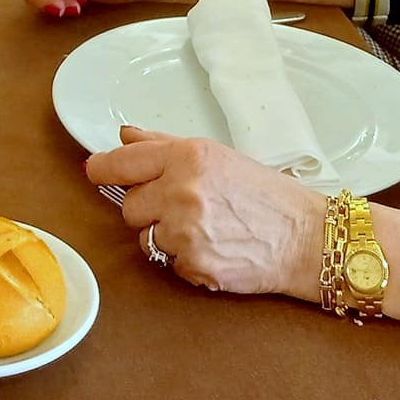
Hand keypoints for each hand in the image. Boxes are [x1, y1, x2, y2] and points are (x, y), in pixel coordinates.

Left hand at [87, 127, 329, 297]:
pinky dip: (184, 260)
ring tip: (204, 229)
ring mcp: (185, 230)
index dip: (103, 169)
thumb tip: (124, 136)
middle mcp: (181, 190)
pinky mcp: (192, 263)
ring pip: (146, 237)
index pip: (122, 162)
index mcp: (187, 156)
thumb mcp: (217, 156)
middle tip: (182, 207)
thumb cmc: (267, 195)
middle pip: (129, 206)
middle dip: (149, 209)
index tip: (94, 171)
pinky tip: (213, 248)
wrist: (305, 237)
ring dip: (166, 236)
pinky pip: (167, 263)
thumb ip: (165, 145)